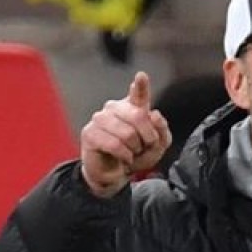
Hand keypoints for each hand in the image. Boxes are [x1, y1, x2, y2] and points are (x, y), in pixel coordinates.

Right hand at [79, 71, 171, 197]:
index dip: (141, 85)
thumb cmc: (135, 155)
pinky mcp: (90, 133)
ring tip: (131, 153)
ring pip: (127, 133)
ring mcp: (100, 119)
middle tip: (143, 147)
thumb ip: (162, 130)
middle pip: (139, 116)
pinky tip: (123, 157)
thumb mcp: (157, 146)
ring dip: (134, 149)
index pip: (138, 93)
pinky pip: (114, 144)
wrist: (115, 174)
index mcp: (132, 107)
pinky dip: (124, 155)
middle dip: (148, 137)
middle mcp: (114, 108)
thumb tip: (154, 114)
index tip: (141, 76)